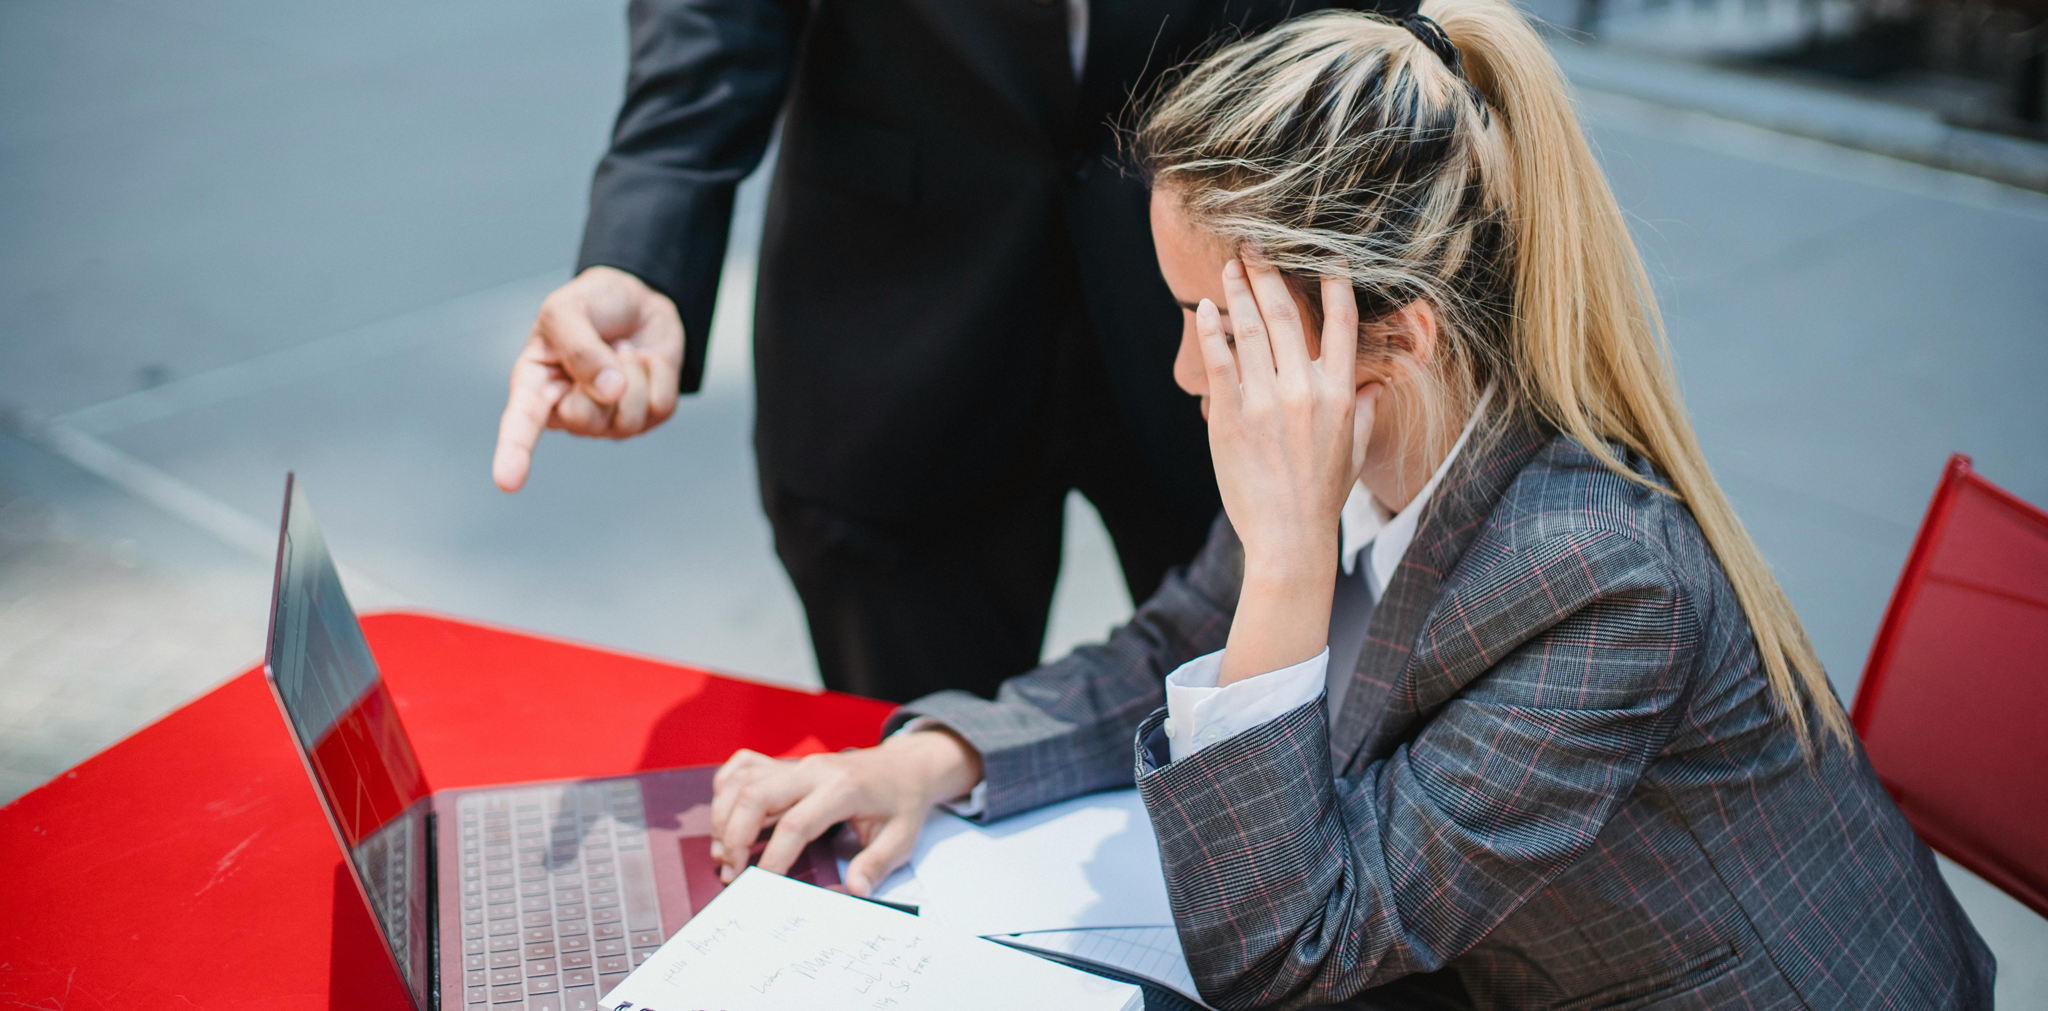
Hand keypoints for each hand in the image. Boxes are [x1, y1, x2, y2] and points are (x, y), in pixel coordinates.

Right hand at [492, 266, 685, 491]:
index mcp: (534, 386)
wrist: (638, 300)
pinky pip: (660, 407)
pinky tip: (646, 360)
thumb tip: (609, 392)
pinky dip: (660, 373)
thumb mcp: (568, 309)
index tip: (507, 481)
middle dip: (602, 375)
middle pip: (586, 420)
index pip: (520, 425)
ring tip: (623, 349)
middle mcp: (567, 412)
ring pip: (628, 418)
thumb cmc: (590, 306)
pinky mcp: (646, 418)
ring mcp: (608, 421)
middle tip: (603, 347)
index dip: (513, 453)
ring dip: (634, 371)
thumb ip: (579, 348)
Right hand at [708, 729, 982, 895]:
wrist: (905, 767)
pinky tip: (726, 815)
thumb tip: (856, 890)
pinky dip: (726, 787)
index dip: (773, 858)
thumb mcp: (902, 837)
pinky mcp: (787, 763)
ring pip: (744, 781)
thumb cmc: (901, 804)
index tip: (761, 886)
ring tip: (723, 853)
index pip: (795, 824)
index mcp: (842, 789)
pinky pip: (744, 766)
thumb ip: (878, 864)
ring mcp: (797, 763)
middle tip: (731, 873)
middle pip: (756, 796)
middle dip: (734, 837)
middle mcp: (813, 771)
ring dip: (724, 816)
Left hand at [1196, 259, 1379, 576]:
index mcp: (1339, 394)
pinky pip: (1219, 362)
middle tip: (1255, 246)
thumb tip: (1370, 387)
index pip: (1341, 325)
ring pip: (1249, 330)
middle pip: (1286, 315)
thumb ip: (1361, 411)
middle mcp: (1304, 390)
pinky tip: (1205, 311)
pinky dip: (1211, 332)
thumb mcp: (1353, 452)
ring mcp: (1265, 401)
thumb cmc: (1322, 496)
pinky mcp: (1231, 416)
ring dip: (1237, 292)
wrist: (1288, 537)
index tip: (1325, 256)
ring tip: (1229, 267)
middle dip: (1270, 274)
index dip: (1335, 285)